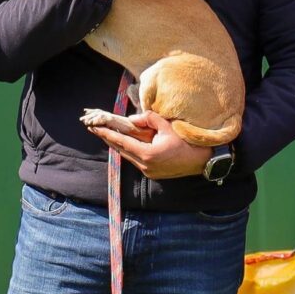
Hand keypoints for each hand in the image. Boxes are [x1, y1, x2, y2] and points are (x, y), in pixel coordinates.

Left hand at [89, 110, 208, 178]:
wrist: (200, 161)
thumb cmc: (185, 142)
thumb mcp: (167, 127)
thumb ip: (148, 119)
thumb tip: (131, 120)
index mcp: (147, 154)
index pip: (121, 142)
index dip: (106, 134)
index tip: (94, 128)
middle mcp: (144, 165)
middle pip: (121, 150)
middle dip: (108, 139)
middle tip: (95, 129)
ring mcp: (147, 171)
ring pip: (127, 156)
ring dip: (118, 145)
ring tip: (107, 135)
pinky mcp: (151, 174)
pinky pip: (135, 160)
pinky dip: (128, 151)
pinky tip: (124, 144)